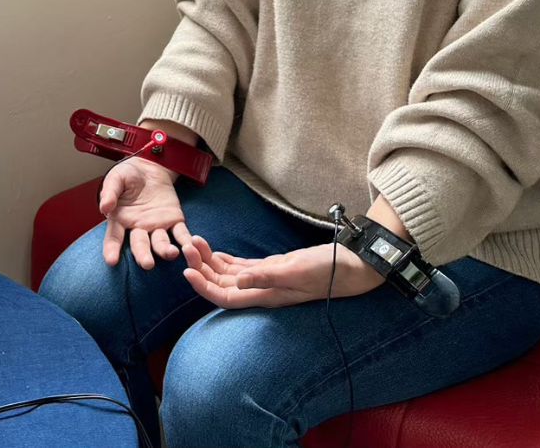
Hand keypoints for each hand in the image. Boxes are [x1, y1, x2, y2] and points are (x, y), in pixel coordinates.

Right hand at [100, 158, 189, 269]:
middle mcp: (139, 228)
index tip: (111, 261)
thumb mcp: (116, 179)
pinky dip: (186, 241)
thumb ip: (110, 192)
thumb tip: (104, 207)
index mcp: (121, 220)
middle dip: (143, 255)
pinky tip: (190, 247)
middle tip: (147, 264)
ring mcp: (158, 226)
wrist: (150, 166)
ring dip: (165, 250)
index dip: (112, 250)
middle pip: (140, 245)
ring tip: (171, 253)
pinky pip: (181, 233)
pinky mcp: (175, 220)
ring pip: (161, 242)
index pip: (114, 238)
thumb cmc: (128, 174)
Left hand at [180, 238, 383, 308]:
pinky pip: (243, 268)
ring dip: (210, 261)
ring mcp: (267, 280)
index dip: (204, 288)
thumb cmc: (327, 270)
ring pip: (230, 274)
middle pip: (223, 284)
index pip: (226, 297)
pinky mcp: (274, 268)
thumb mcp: (296, 270)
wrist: (352, 266)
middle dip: (202, 268)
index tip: (187, 272)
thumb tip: (239, 282)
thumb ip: (267, 276)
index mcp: (265, 296)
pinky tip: (214, 252)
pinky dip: (226, 260)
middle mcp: (262, 291)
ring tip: (194, 242)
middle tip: (186, 247)